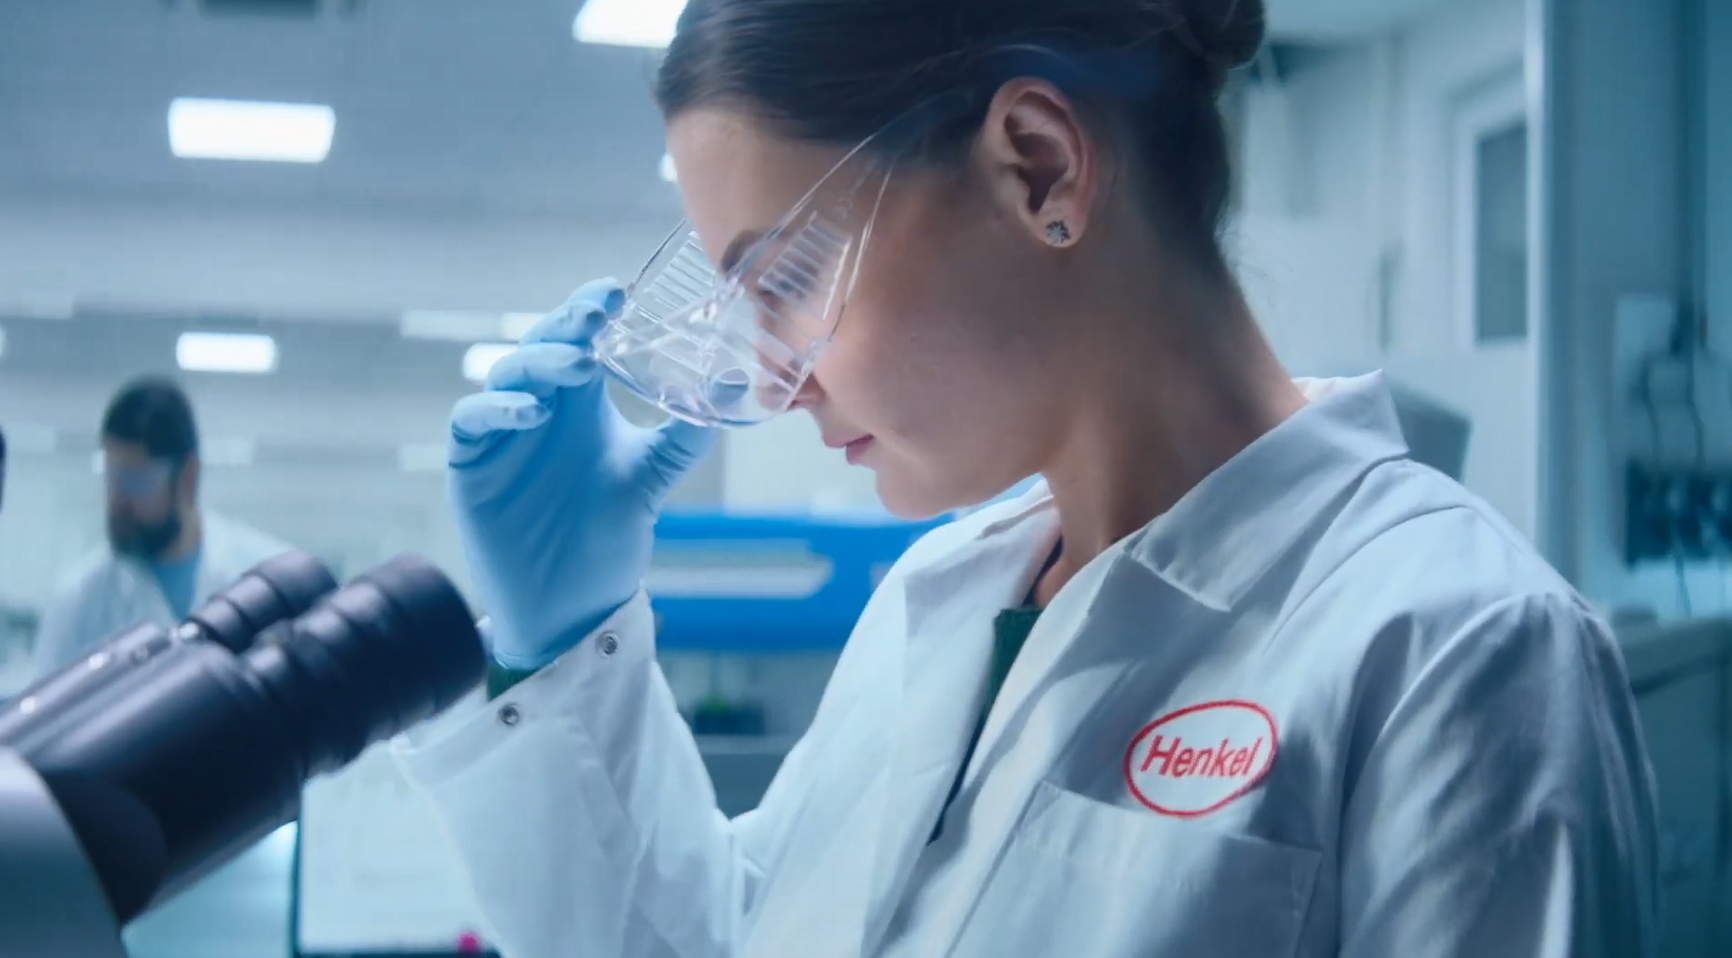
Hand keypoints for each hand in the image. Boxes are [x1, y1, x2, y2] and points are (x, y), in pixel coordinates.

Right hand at [448, 279, 717, 668]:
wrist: (572, 603)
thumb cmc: (606, 536)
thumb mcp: (652, 477)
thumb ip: (686, 434)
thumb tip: (732, 383)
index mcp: (581, 401)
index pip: (581, 337)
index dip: (591, 308)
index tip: (618, 291)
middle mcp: (541, 407)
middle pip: (543, 345)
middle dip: (567, 325)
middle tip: (597, 314)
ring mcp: (503, 432)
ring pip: (508, 373)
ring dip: (541, 363)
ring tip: (580, 365)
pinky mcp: (471, 463)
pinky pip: (472, 419)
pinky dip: (498, 408)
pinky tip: (532, 411)